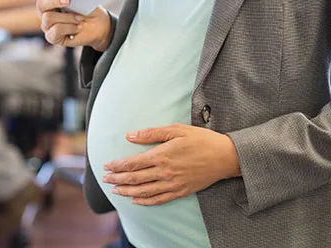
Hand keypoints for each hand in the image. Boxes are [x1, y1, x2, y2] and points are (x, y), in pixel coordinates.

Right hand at [24, 0, 112, 50]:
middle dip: (54, 1)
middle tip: (69, 0)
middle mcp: (45, 11)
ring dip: (68, 17)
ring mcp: (47, 24)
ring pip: (48, 18)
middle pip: (40, 4)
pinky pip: (56, 30)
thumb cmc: (88, 8)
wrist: (98, 25)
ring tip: (80, 18)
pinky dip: (70, 28)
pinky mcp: (52, 37)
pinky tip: (78, 27)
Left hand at [102, 124, 240, 205]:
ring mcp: (173, 184)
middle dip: (117, 179)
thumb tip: (130, 135)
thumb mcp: (177, 130)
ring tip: (115, 190)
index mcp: (162, 155)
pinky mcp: (180, 191)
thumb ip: (151, 133)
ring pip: (144, 191)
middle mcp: (165, 172)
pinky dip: (145, 202)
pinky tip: (135, 200)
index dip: (117, 165)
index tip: (106, 165)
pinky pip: (159, 200)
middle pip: (135, 178)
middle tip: (105, 179)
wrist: (225, 157)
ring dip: (127, 191)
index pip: (133, 163)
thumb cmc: (201, 139)